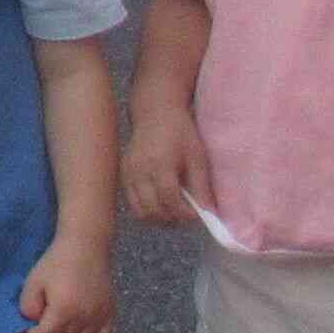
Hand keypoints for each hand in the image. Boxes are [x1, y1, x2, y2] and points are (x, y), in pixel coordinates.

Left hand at [20, 237, 117, 332]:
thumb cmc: (57, 261)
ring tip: (57, 332)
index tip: (30, 324)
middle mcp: (84, 319)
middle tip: (42, 327)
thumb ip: (28, 307)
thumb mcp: (34, 281)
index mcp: (64, 310)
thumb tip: (33, 324)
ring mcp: (100, 318)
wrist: (86, 245)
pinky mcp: (110, 315)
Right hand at [124, 98, 203, 230]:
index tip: (196, 216)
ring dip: (159, 217)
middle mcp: (140, 170)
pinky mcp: (123, 175)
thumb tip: (209, 213)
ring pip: (141, 212)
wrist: (155, 113)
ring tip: (174, 210)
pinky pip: (133, 203)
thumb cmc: (180, 133)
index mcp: (161, 163)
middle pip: (153, 209)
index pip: (169, 198)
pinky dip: (147, 209)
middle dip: (172, 219)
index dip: (183, 212)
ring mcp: (128, 173)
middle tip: (186, 215)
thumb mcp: (197, 157)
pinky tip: (161, 201)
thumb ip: (201, 187)